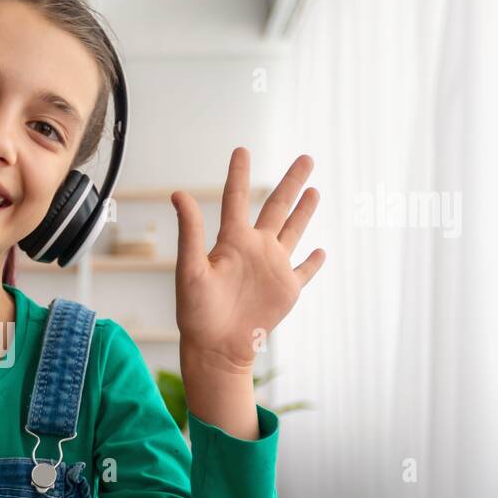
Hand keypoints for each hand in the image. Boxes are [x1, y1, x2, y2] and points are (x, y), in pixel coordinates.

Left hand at [172, 148, 323, 373]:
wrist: (216, 348)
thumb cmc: (196, 312)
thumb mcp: (189, 269)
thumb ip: (189, 231)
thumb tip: (176, 193)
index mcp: (231, 241)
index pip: (236, 198)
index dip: (239, 174)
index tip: (242, 150)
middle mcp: (255, 249)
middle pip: (277, 207)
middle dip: (291, 182)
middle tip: (306, 158)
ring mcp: (273, 268)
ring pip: (294, 232)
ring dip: (305, 211)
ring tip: (314, 190)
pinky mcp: (287, 290)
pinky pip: (305, 271)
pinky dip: (314, 261)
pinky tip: (321, 250)